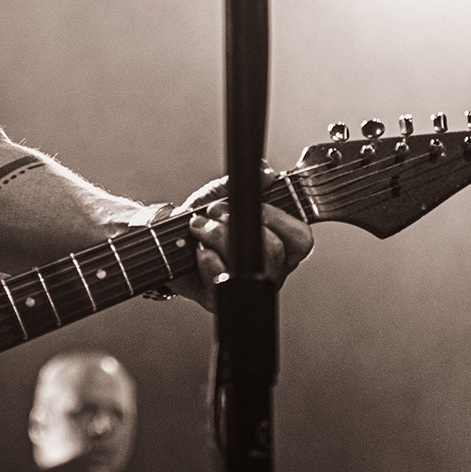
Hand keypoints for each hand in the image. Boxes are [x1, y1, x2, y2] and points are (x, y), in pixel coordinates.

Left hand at [172, 172, 315, 308]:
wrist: (169, 240)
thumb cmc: (201, 219)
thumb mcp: (219, 193)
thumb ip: (242, 182)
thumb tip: (265, 172)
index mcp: (279, 243)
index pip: (301, 239)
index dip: (279, 220)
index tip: (255, 205)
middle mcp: (269, 268)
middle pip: (275, 252)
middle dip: (239, 225)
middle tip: (215, 212)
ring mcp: (247, 286)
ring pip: (250, 268)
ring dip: (221, 238)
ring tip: (200, 227)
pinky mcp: (221, 299)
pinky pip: (224, 284)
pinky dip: (207, 260)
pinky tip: (197, 250)